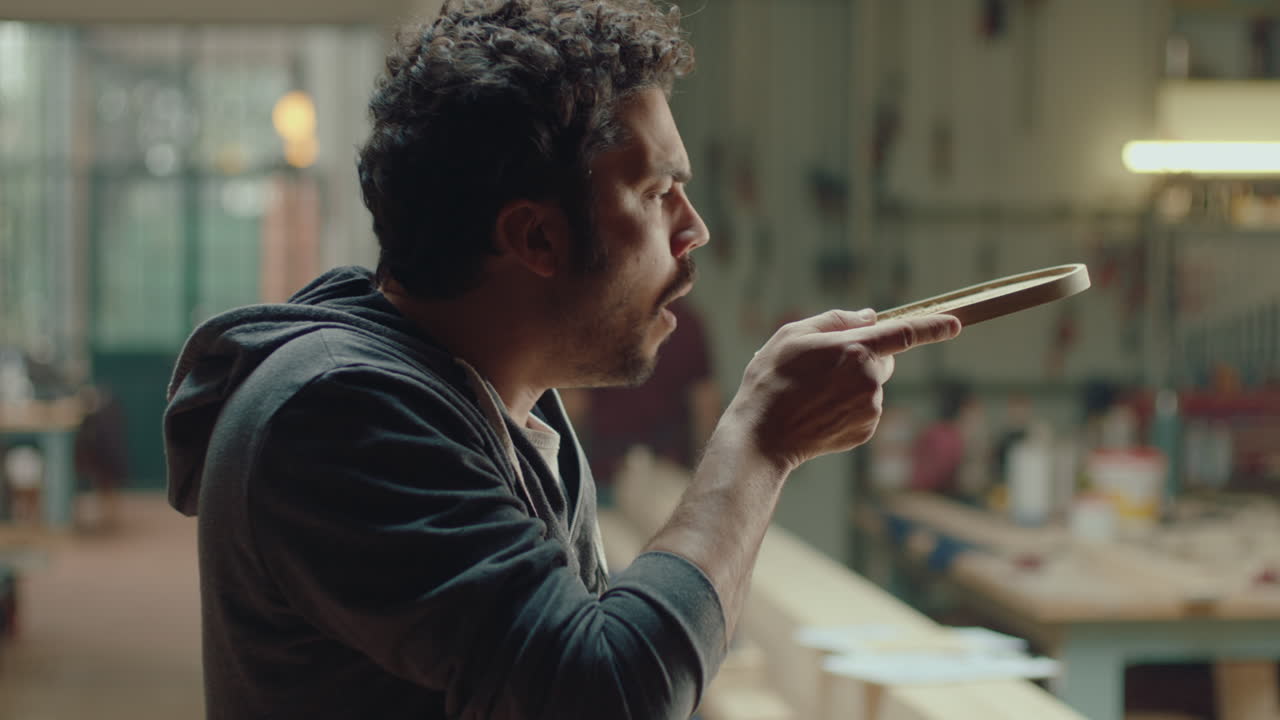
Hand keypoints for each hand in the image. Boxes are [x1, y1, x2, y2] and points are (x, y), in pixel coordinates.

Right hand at [724, 309, 960, 472]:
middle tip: (824, 366)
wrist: (763, 435)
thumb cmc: (772, 380)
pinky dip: (848, 407)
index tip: (954, 324)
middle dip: (864, 356)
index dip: (933, 326)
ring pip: (871, 386)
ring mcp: (870, 409)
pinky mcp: (866, 431)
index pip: (904, 333)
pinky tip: (820, 412)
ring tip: (813, 394)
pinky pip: (865, 409)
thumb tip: (870, 317)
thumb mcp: (793, 335)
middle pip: (883, 359)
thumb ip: (835, 320)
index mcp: (854, 349)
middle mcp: (869, 380)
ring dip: (851, 384)